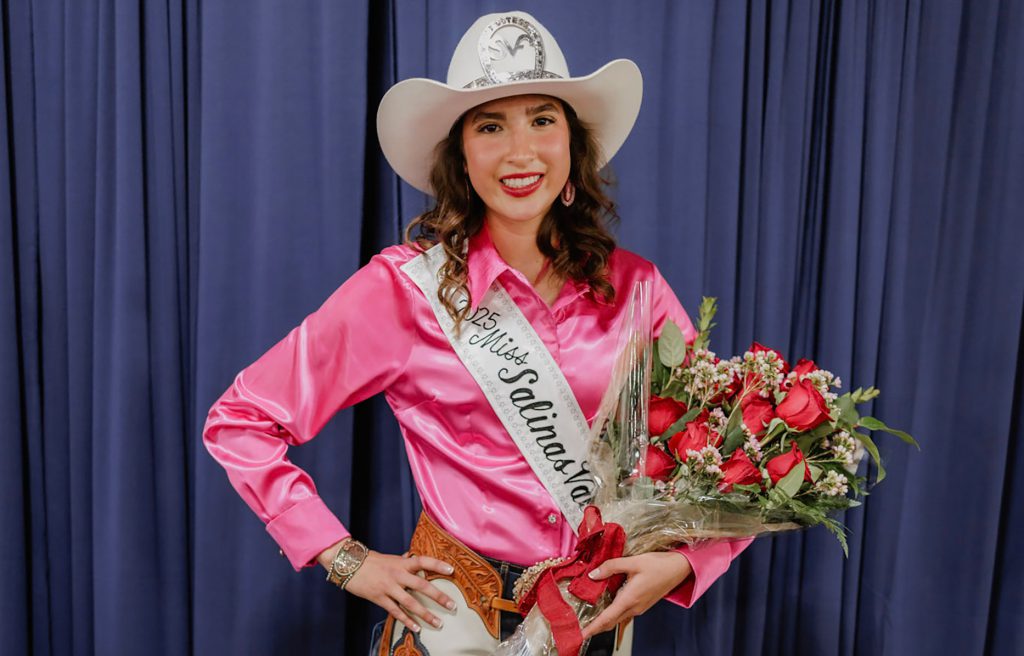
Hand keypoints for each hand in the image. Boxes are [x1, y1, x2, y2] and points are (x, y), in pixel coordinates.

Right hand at [318, 541, 456, 633]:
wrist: (350, 564)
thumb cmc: (372, 561)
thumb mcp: (391, 558)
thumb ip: (404, 561)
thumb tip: (413, 557)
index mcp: (402, 563)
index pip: (423, 561)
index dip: (437, 565)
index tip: (451, 570)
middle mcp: (398, 574)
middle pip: (422, 586)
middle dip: (438, 596)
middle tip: (452, 606)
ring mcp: (389, 587)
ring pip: (411, 603)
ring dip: (426, 614)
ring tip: (438, 623)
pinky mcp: (380, 598)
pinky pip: (396, 612)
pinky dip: (406, 620)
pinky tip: (416, 628)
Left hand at [580, 551, 692, 638]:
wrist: (678, 569)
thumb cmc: (658, 565)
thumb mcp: (633, 562)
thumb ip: (611, 567)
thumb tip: (593, 574)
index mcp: (629, 599)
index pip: (606, 618)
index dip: (592, 628)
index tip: (580, 635)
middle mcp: (634, 608)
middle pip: (610, 622)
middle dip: (594, 628)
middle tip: (579, 628)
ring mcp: (639, 608)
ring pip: (617, 619)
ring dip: (603, 621)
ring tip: (589, 618)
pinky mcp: (642, 605)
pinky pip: (624, 613)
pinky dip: (612, 614)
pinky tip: (606, 607)